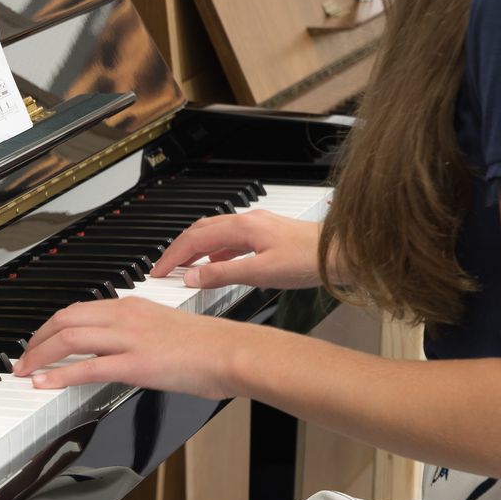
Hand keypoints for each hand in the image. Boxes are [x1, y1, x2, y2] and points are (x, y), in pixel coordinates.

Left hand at [15, 297, 260, 398]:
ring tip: (25, 371)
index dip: (51, 326)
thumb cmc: (208, 347)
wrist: (232, 352)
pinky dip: (59, 375)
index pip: (79, 310)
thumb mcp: (165, 331)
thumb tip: (118, 353)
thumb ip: (137, 336)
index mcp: (133, 306)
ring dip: (39, 356)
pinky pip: (87, 368)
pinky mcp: (136, 363)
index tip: (39, 341)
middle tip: (22, 358)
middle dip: (36, 339)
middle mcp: (126, 317)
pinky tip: (44, 383)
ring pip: (69, 339)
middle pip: (64, 320)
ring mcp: (130, 339)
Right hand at [150, 210, 326, 291]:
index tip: (158, 270)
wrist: (341, 254)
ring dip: (197, 250)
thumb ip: (223, 275)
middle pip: (201, 231)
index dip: (173, 256)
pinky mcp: (267, 235)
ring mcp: (258, 227)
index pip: (194, 239)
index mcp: (242, 227)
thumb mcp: (260, 273)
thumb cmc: (309, 260)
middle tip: (165, 267)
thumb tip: (192, 277)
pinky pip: (232, 240)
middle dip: (180, 249)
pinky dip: (216, 252)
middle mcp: (248, 222)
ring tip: (186, 268)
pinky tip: (219, 265)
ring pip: (216, 234)